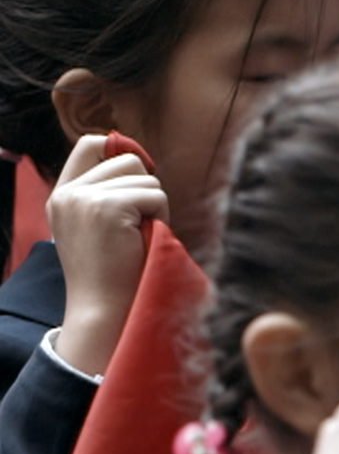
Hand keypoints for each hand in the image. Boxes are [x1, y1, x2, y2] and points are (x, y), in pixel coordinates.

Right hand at [47, 134, 168, 375]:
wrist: (104, 309)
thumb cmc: (112, 273)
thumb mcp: (97, 226)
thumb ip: (105, 193)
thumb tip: (135, 156)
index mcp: (62, 194)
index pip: (90, 144)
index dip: (121, 152)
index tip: (138, 180)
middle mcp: (68, 192)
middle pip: (127, 159)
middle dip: (145, 188)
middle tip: (141, 223)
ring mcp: (84, 197)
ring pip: (145, 177)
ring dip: (155, 206)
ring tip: (141, 235)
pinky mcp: (107, 207)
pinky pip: (155, 195)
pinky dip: (161, 216)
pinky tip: (146, 238)